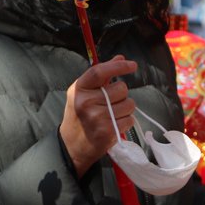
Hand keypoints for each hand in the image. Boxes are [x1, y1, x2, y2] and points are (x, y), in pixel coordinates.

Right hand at [59, 56, 137, 176]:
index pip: (100, 71)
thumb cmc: (80, 115)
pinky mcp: (107, 131)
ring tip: (112, 115)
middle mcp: (86, 102)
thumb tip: (121, 58)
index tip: (132, 65)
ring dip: (125, 109)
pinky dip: (126, 122)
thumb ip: (102, 75)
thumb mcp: (85, 93)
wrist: (72, 145)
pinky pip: (130, 119)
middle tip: (111, 103)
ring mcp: (97, 117)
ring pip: (129, 104)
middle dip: (122, 95)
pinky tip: (114, 125)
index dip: (118, 66)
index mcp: (79, 89)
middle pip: (121, 88)